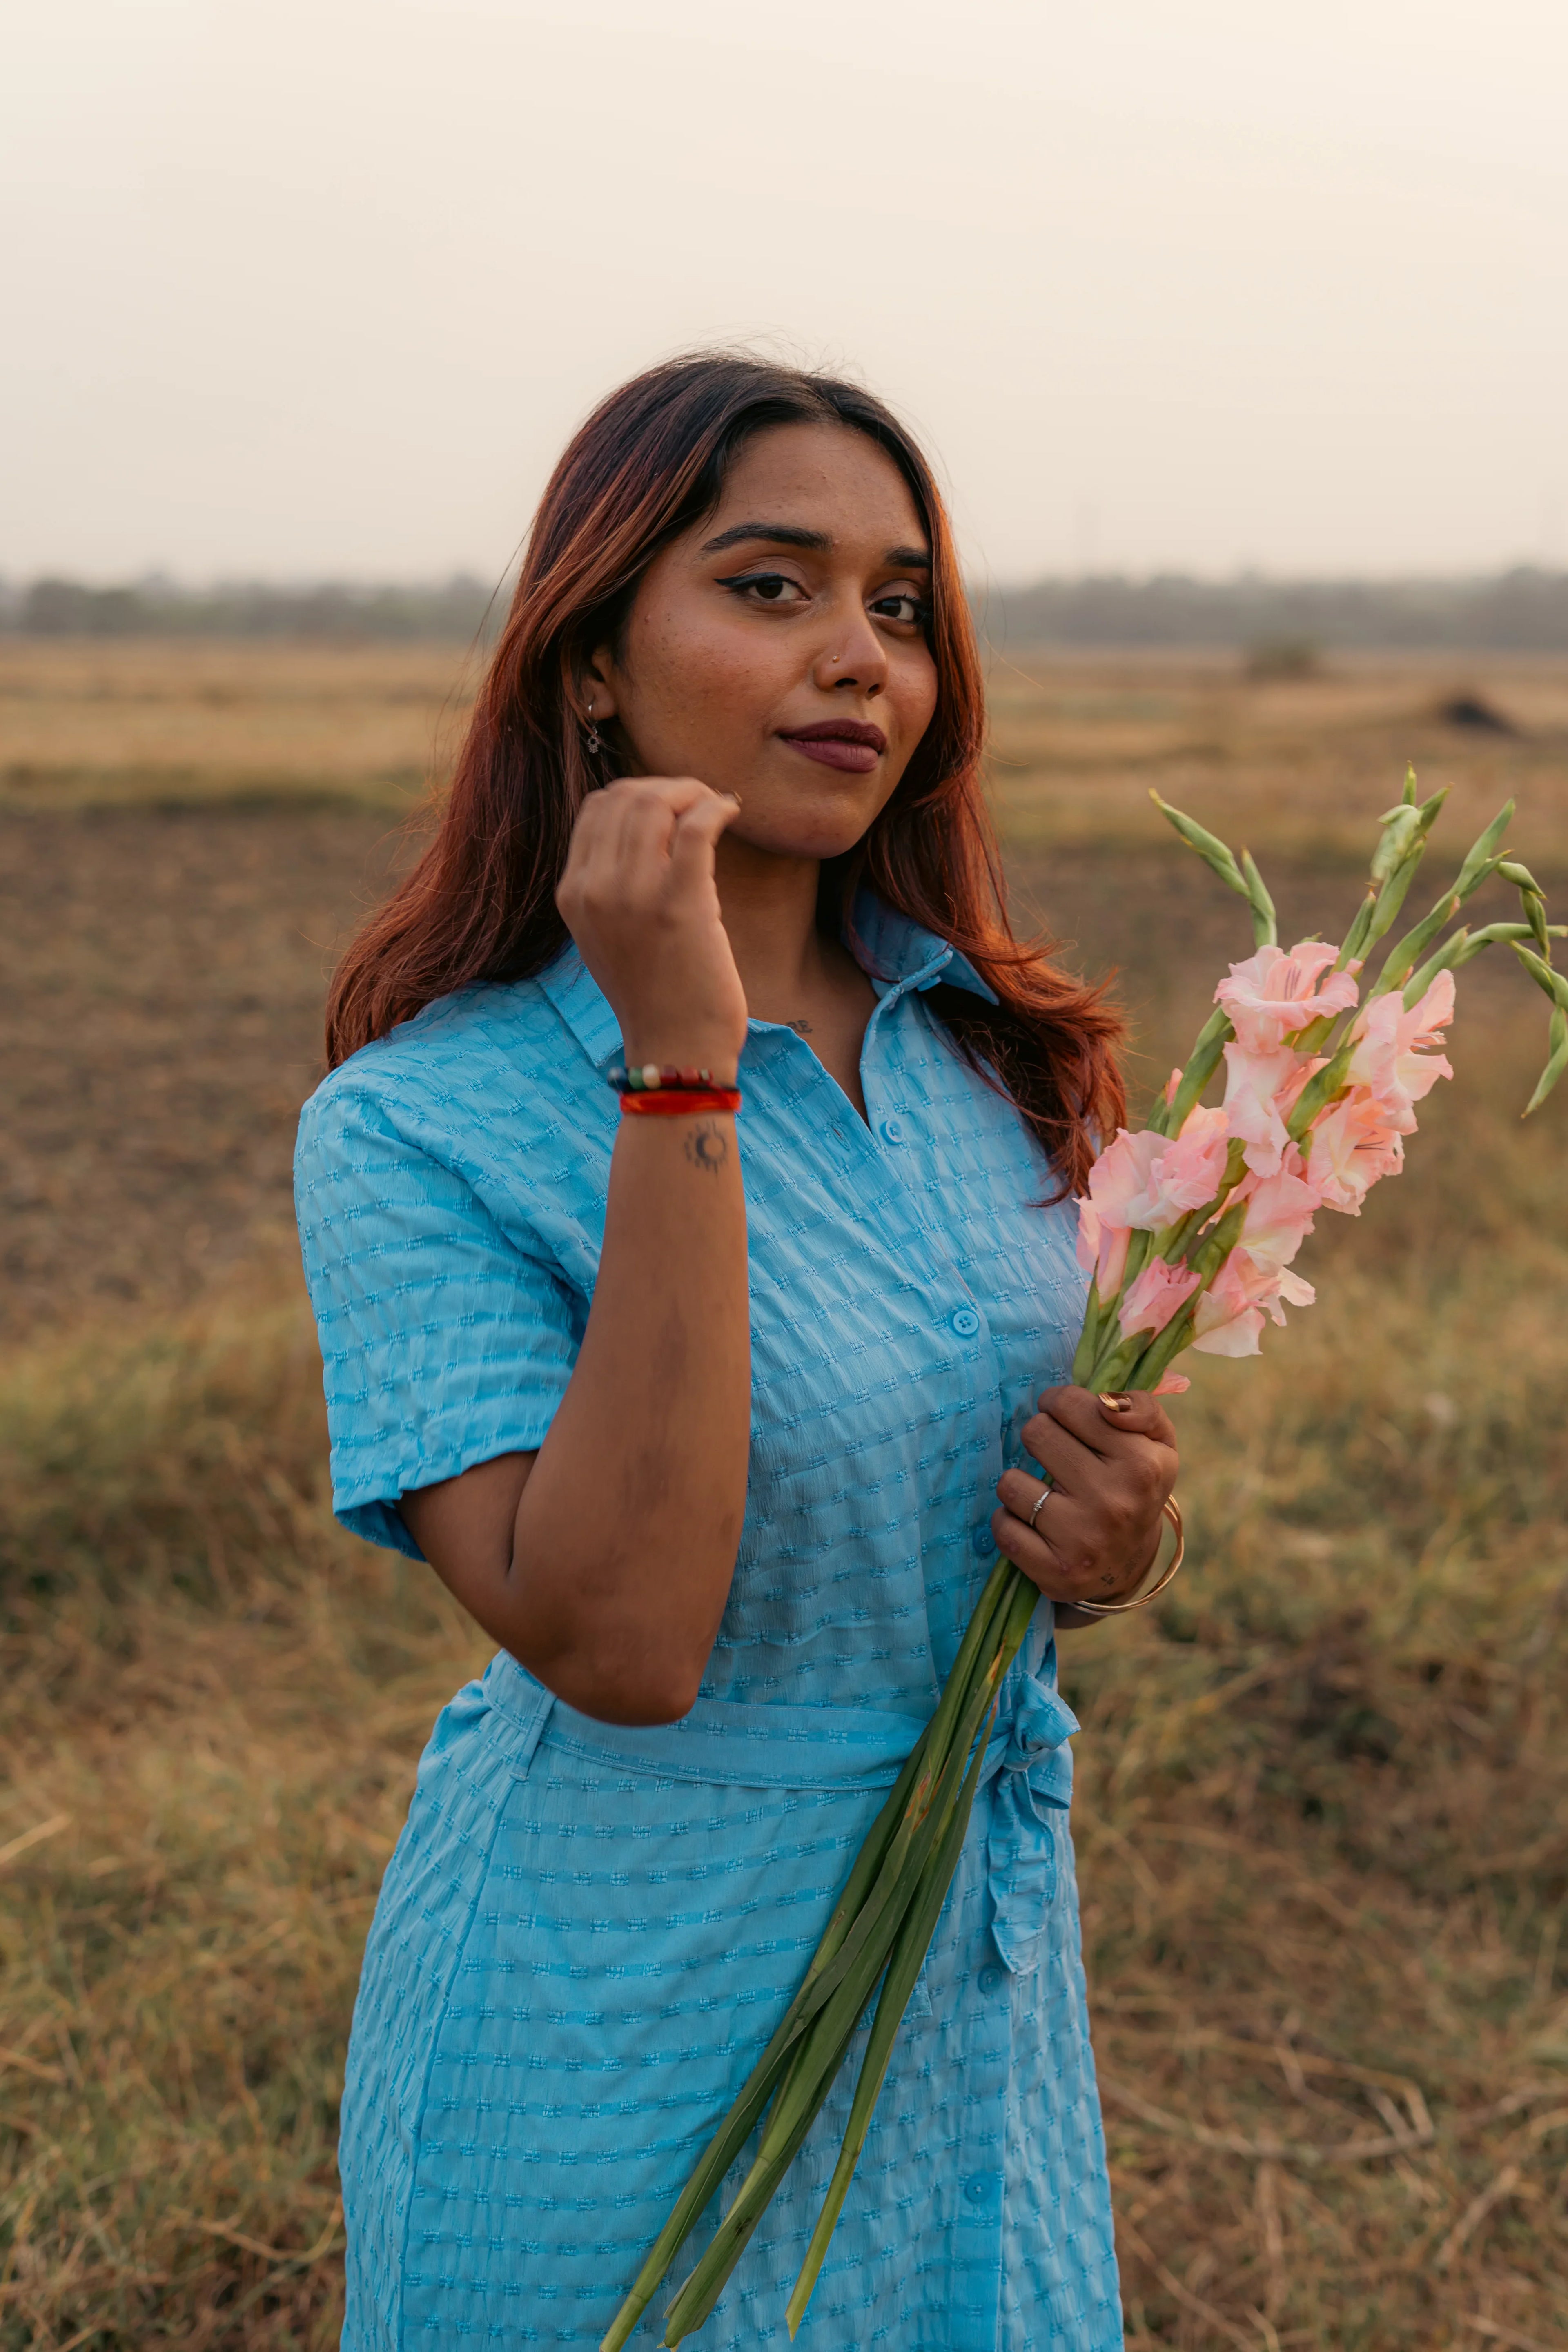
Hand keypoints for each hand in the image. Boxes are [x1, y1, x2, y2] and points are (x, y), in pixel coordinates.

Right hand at [557, 776, 748, 1078]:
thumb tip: (654, 828)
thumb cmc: (655, 995)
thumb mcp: (612, 934)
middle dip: (670, 788)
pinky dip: (716, 808)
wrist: (674, 1050)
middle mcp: (594, 889)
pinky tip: (731, 813)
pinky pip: (696, 828)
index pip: (597, 808)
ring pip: (656, 803)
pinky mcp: (680, 905)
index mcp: (573, 893)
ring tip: (717, 808)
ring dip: (693, 793)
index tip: (673, 807)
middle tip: (701, 803)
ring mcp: (633, 896)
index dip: (639, 793)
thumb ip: (614, 884)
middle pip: (625, 796)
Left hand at [992, 1388, 1178, 1613]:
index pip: (1069, 1404)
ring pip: (1011, 1481)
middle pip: (1036, 1433)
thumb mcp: (1157, 1443)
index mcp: (1141, 1464)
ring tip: (1044, 1492)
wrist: (1128, 1565)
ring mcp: (1082, 1539)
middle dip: (1041, 1436)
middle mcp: (1114, 1502)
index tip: (1064, 1418)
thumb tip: (1107, 1402)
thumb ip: (1142, 1407)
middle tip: (1055, 1453)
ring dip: (1020, 1482)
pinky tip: (1032, 1522)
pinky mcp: (1054, 1571)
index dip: (1058, 1404)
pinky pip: (1002, 1526)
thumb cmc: (1135, 1487)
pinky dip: (1008, 1519)